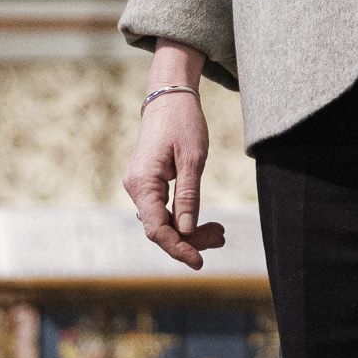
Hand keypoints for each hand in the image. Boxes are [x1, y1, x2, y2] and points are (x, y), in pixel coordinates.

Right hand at [121, 45, 224, 267]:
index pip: (157, 229)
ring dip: (190, 230)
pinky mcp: (148, 183)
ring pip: (164, 221)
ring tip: (219, 233)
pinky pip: (164, 209)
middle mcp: (136, 187)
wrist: (169, 96)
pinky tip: (205, 222)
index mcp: (143, 183)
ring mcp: (140, 186)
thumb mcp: (192, 159)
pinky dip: (184, 217)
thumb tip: (187, 231)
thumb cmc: (182, 122)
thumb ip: (189, 196)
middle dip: (190, 239)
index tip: (200, 261)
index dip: (178, 248)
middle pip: (161, 228)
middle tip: (221, 238)